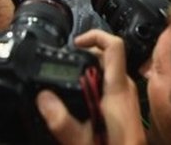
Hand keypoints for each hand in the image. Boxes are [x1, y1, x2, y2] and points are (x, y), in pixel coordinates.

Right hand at [36, 30, 144, 144]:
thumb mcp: (81, 140)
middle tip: (62, 69)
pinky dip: (92, 86)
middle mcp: (126, 88)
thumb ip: (61, 120)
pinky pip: (108, 85)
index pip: (114, 46)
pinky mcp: (125, 106)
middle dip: (83, 58)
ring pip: (106, 72)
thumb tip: (43, 98)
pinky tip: (79, 103)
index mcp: (118, 89)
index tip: (74, 43)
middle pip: (106, 56)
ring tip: (67, 87)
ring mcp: (127, 97)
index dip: (94, 36)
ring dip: (86, 74)